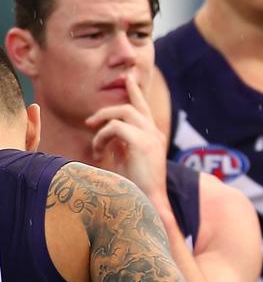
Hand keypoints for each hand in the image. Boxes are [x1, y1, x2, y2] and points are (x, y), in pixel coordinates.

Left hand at [86, 76, 167, 198]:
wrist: (148, 202)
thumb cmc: (135, 186)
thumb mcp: (126, 160)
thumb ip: (120, 144)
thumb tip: (108, 134)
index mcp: (153, 137)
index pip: (143, 109)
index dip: (135, 93)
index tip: (128, 79)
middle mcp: (154, 134)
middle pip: (132, 107)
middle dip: (108, 109)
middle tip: (89, 122)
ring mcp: (150, 137)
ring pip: (124, 112)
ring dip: (103, 121)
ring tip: (91, 134)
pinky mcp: (142, 143)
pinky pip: (115, 128)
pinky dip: (101, 137)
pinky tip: (97, 152)